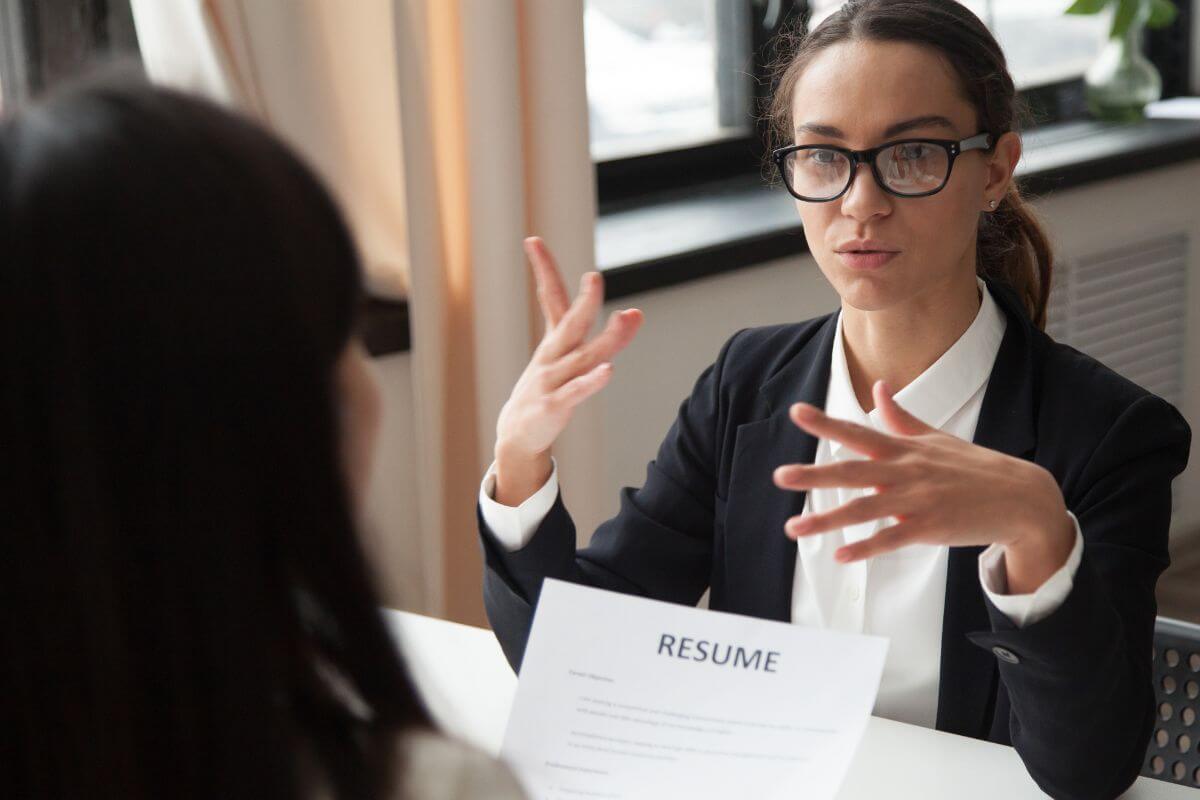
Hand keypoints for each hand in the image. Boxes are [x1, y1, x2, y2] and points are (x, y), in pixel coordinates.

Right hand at [493, 237, 642, 504]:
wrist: (517, 434)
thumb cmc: (545, 390)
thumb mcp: (564, 357)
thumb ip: (595, 335)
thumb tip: (633, 312)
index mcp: (553, 342)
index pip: (549, 298)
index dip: (543, 270)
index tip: (532, 240)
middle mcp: (552, 356)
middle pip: (571, 324)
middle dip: (585, 301)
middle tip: (594, 277)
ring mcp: (551, 381)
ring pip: (582, 356)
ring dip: (607, 338)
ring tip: (627, 318)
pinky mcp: (554, 406)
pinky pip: (576, 392)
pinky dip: (592, 381)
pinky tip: (609, 371)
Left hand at [772, 380, 1073, 584]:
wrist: (1020, 497)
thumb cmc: (974, 466)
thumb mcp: (935, 438)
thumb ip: (900, 417)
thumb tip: (880, 388)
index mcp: (903, 449)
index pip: (857, 432)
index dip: (825, 423)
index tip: (796, 413)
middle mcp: (905, 471)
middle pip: (852, 471)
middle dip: (814, 474)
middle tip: (779, 476)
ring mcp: (917, 500)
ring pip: (864, 509)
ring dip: (827, 519)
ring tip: (793, 528)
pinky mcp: (930, 527)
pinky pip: (891, 539)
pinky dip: (866, 547)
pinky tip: (840, 555)